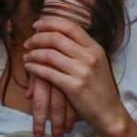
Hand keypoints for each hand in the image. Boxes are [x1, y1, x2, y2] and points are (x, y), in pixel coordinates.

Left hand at [23, 16, 126, 136]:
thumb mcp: (97, 63)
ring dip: (34, 53)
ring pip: (50, 55)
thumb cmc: (100, 89)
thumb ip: (82, 50)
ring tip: (27, 56)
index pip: (70, 26)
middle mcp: (89, 57)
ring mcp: (82, 72)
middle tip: (28, 42)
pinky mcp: (74, 87)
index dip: (50, 23)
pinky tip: (29, 67)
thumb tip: (59, 36)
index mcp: (95, 48)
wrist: (109, 113)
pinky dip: (35, 68)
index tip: (37, 25)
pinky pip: (48, 73)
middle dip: (38, 38)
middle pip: (57, 38)